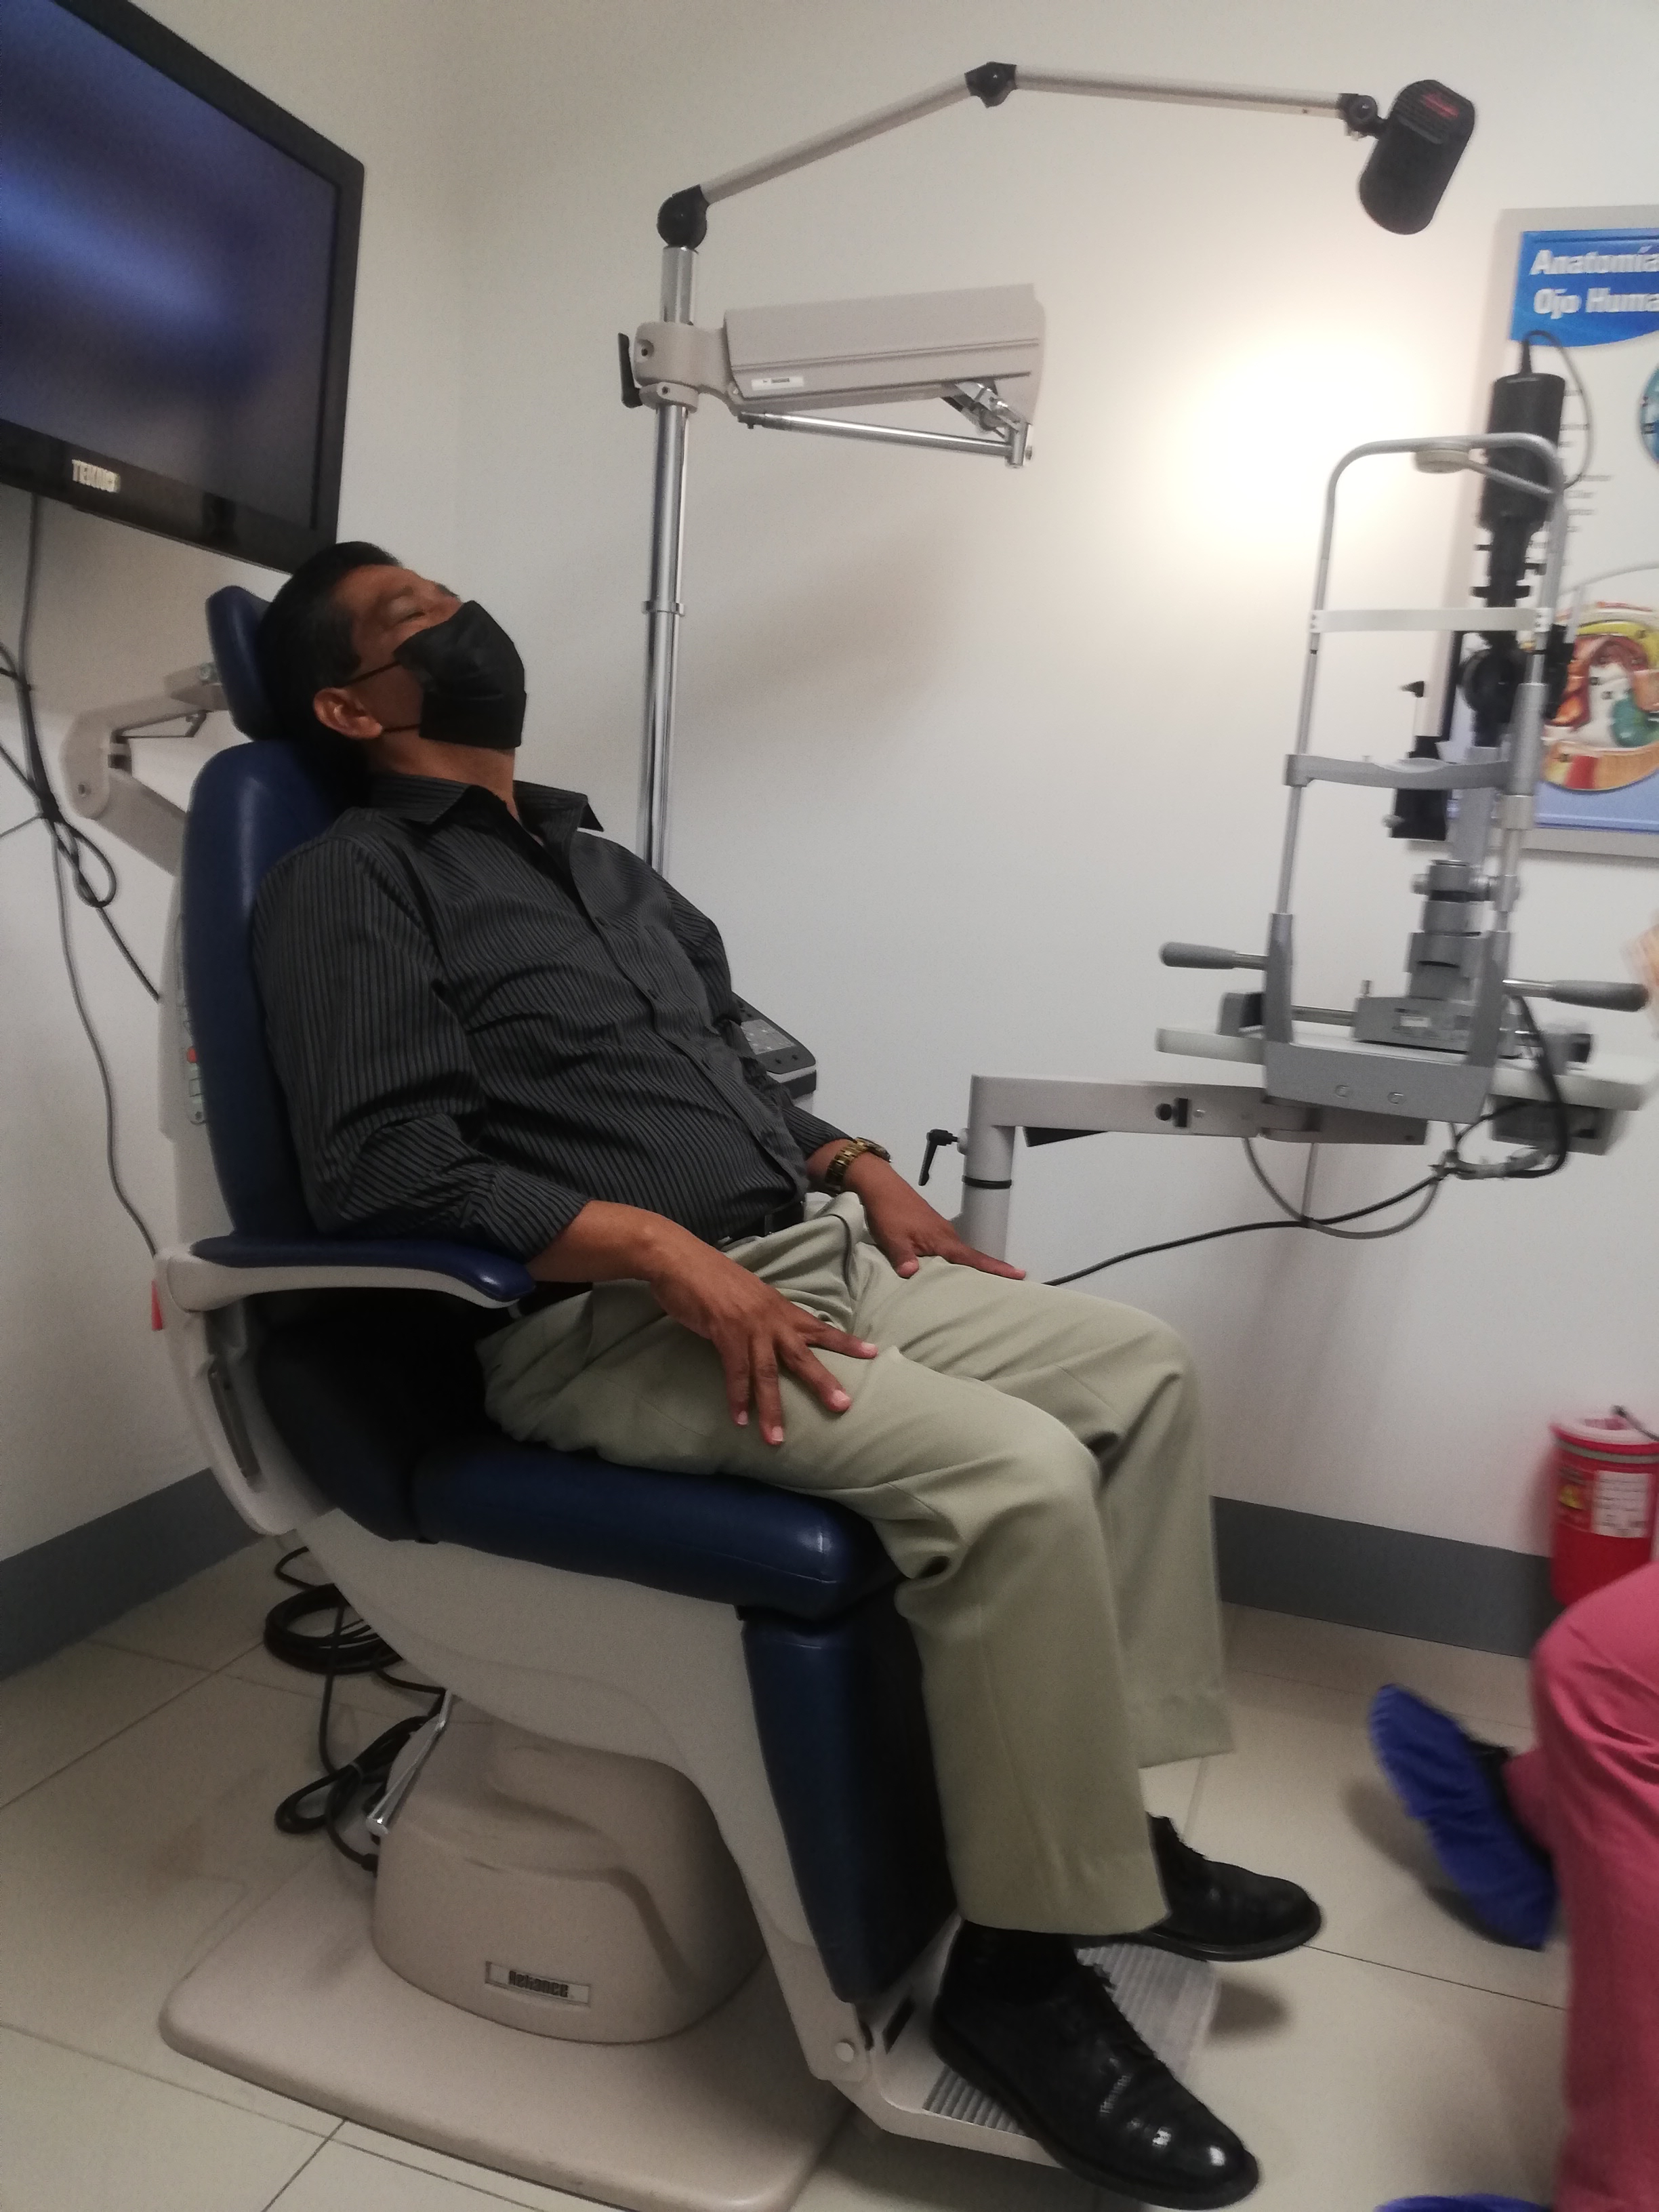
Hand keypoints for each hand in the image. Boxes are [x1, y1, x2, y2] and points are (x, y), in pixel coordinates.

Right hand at [643, 1232, 877, 1445]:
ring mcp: (749, 1325)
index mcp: (779, 1307)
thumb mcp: (747, 1294)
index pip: (819, 1326)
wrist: (679, 1259)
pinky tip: (740, 1419)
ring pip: (767, 1373)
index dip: (845, 1341)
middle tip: (843, 1405)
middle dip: (823, 1381)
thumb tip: (770, 1332)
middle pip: (803, 1354)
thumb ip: (762, 1314)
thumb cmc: (710, 1276)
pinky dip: (737, 1397)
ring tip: (777, 1438)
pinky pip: (735, 1371)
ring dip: (772, 1408)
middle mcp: (771, 1317)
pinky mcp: (724, 1332)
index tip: (872, 1352)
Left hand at [844, 1155, 1025, 1281]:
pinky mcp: (932, 1229)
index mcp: (942, 1240)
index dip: (995, 1268)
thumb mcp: (891, 1238)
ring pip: (961, 1254)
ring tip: (987, 1285)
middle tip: (1011, 1287)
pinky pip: (950, 1250)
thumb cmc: (887, 1212)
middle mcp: (947, 1236)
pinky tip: (954, 1272)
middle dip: (992, 1271)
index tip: (1019, 1273)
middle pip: (973, 1258)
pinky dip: (958, 1261)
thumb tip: (911, 1273)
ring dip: (974, 1267)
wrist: (880, 1187)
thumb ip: (902, 1256)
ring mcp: (940, 1231)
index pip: (973, 1258)